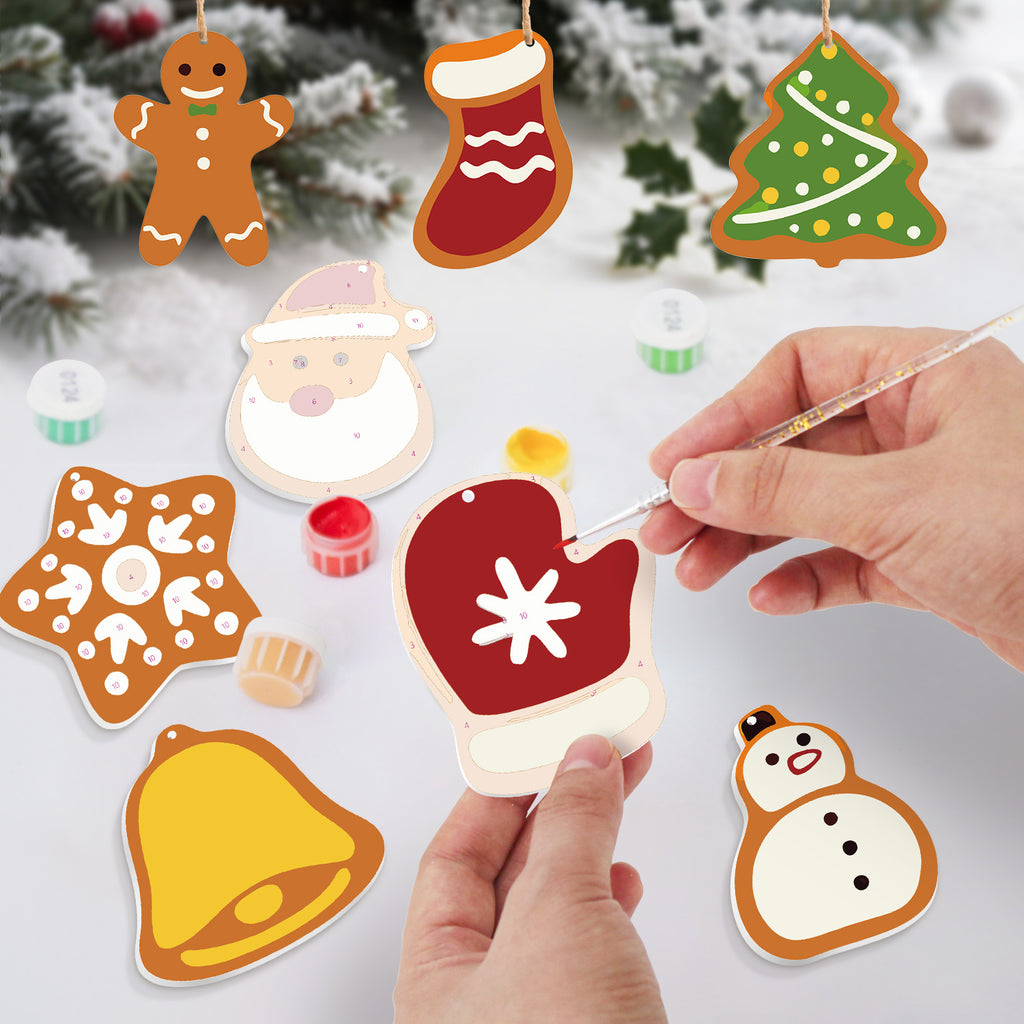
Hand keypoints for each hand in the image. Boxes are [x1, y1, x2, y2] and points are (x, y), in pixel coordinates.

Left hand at [393, 736, 666, 1023]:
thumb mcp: (558, 915)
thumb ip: (571, 828)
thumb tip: (583, 763)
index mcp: (437, 973)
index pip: (454, 855)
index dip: (498, 792)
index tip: (537, 747)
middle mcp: (478, 997)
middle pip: (510, 872)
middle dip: (558, 806)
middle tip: (591, 754)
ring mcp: (534, 1012)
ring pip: (555, 904)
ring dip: (590, 843)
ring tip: (617, 787)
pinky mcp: (586, 1022)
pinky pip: (589, 940)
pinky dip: (609, 899)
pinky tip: (623, 881)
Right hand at [640, 327, 1023, 672]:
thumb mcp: (893, 502)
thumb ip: (781, 488)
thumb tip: (693, 478)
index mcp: (927, 375)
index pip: (799, 372)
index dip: (727, 415)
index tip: (677, 463)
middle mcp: (923, 426)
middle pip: (793, 444)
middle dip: (725, 490)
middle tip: (668, 528)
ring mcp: (925, 492)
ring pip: (811, 504)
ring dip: (749, 538)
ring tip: (696, 570)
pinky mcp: (930, 554)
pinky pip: (846, 556)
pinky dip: (803, 576)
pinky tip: (770, 596)